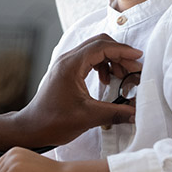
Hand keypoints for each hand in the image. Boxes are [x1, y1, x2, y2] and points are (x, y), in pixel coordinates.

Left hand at [0, 34, 141, 149]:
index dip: (122, 50)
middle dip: (119, 54)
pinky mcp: (66, 71)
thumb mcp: (88, 117)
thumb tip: (137, 113)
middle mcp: (67, 60)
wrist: (33, 127)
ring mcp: (66, 64)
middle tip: (135, 69)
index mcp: (71, 65)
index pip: (101, 47)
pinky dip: (102, 66)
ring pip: (94, 51)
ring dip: (112, 60)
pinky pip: (88, 60)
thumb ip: (115, 113)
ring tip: (123, 78)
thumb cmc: (53, 121)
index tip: (138, 57)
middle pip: (99, 44)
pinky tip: (107, 81)